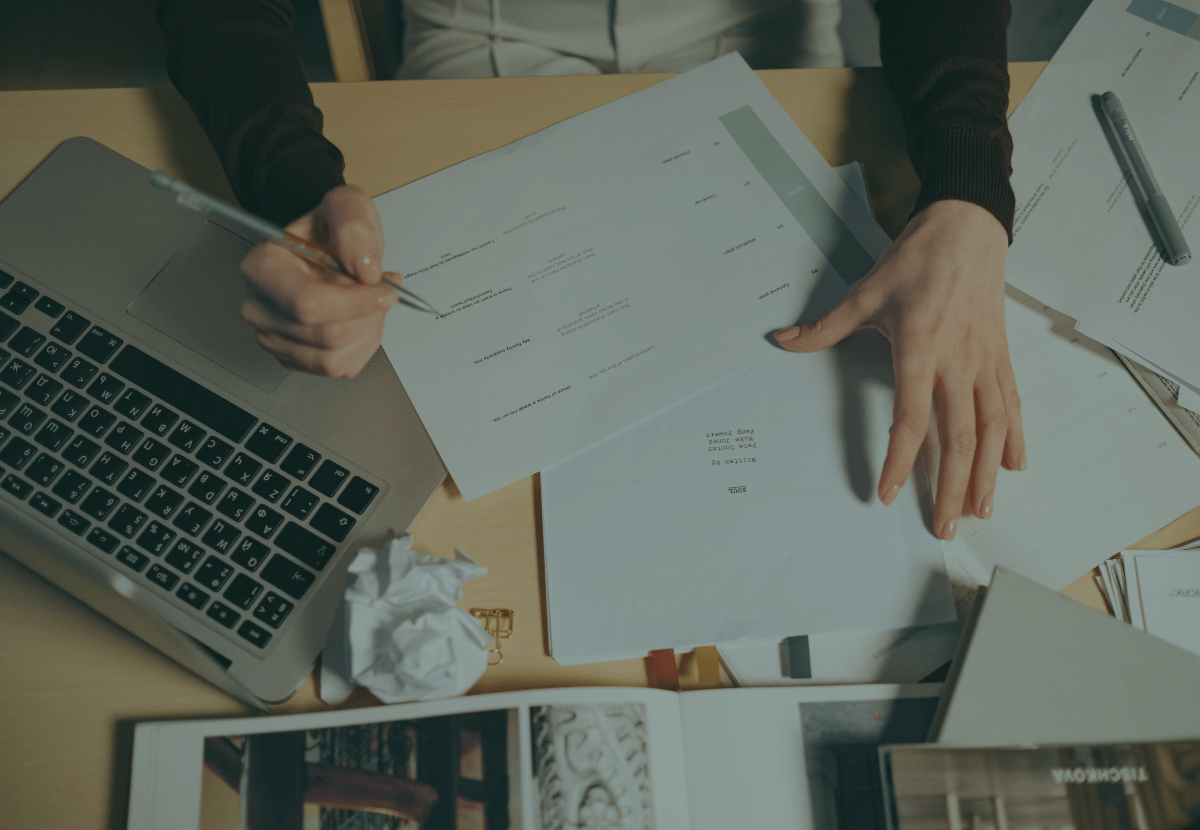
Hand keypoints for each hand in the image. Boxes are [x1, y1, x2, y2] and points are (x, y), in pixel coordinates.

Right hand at [240, 184, 399, 377]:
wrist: (325, 245)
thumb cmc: (328, 228)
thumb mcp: (347, 206)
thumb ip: (354, 226)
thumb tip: (364, 267)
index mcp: (262, 267)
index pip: (307, 304)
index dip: (355, 303)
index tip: (384, 289)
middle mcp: (260, 306)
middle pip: (325, 337)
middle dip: (368, 316)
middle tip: (382, 290)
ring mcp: (274, 337)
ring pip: (335, 359)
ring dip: (368, 332)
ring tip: (371, 302)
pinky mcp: (294, 357)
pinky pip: (341, 368)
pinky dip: (363, 346)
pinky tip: (362, 319)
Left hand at [773, 199, 1024, 540]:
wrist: (968, 227)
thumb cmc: (919, 258)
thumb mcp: (865, 292)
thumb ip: (825, 327)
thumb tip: (783, 340)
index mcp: (920, 348)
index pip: (911, 418)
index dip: (898, 460)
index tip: (885, 492)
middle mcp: (958, 361)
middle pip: (959, 437)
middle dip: (949, 487)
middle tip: (942, 526)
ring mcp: (985, 361)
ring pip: (992, 429)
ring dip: (986, 474)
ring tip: (979, 510)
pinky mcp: (1001, 357)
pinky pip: (1012, 406)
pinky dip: (1014, 439)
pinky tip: (1014, 467)